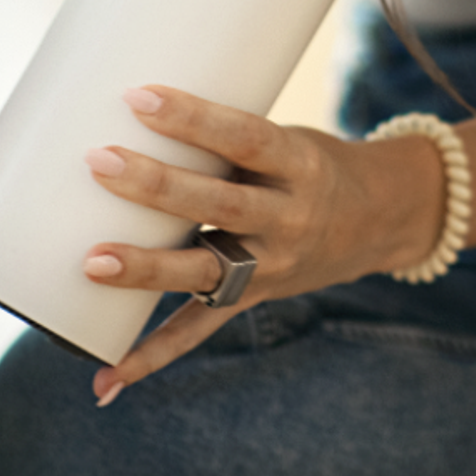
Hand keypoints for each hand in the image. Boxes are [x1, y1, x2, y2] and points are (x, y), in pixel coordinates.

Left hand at [81, 84, 442, 404]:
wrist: (382, 219)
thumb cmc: (318, 166)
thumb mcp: (293, 143)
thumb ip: (232, 148)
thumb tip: (136, 132)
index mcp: (301, 164)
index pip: (247, 137)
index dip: (195, 118)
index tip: (140, 97)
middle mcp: (291, 216)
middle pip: (220, 202)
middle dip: (157, 185)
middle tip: (100, 162)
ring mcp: (274, 263)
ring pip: (206, 268)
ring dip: (147, 267)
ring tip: (92, 262)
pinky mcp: (255, 295)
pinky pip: (202, 327)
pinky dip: (154, 355)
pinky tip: (108, 379)